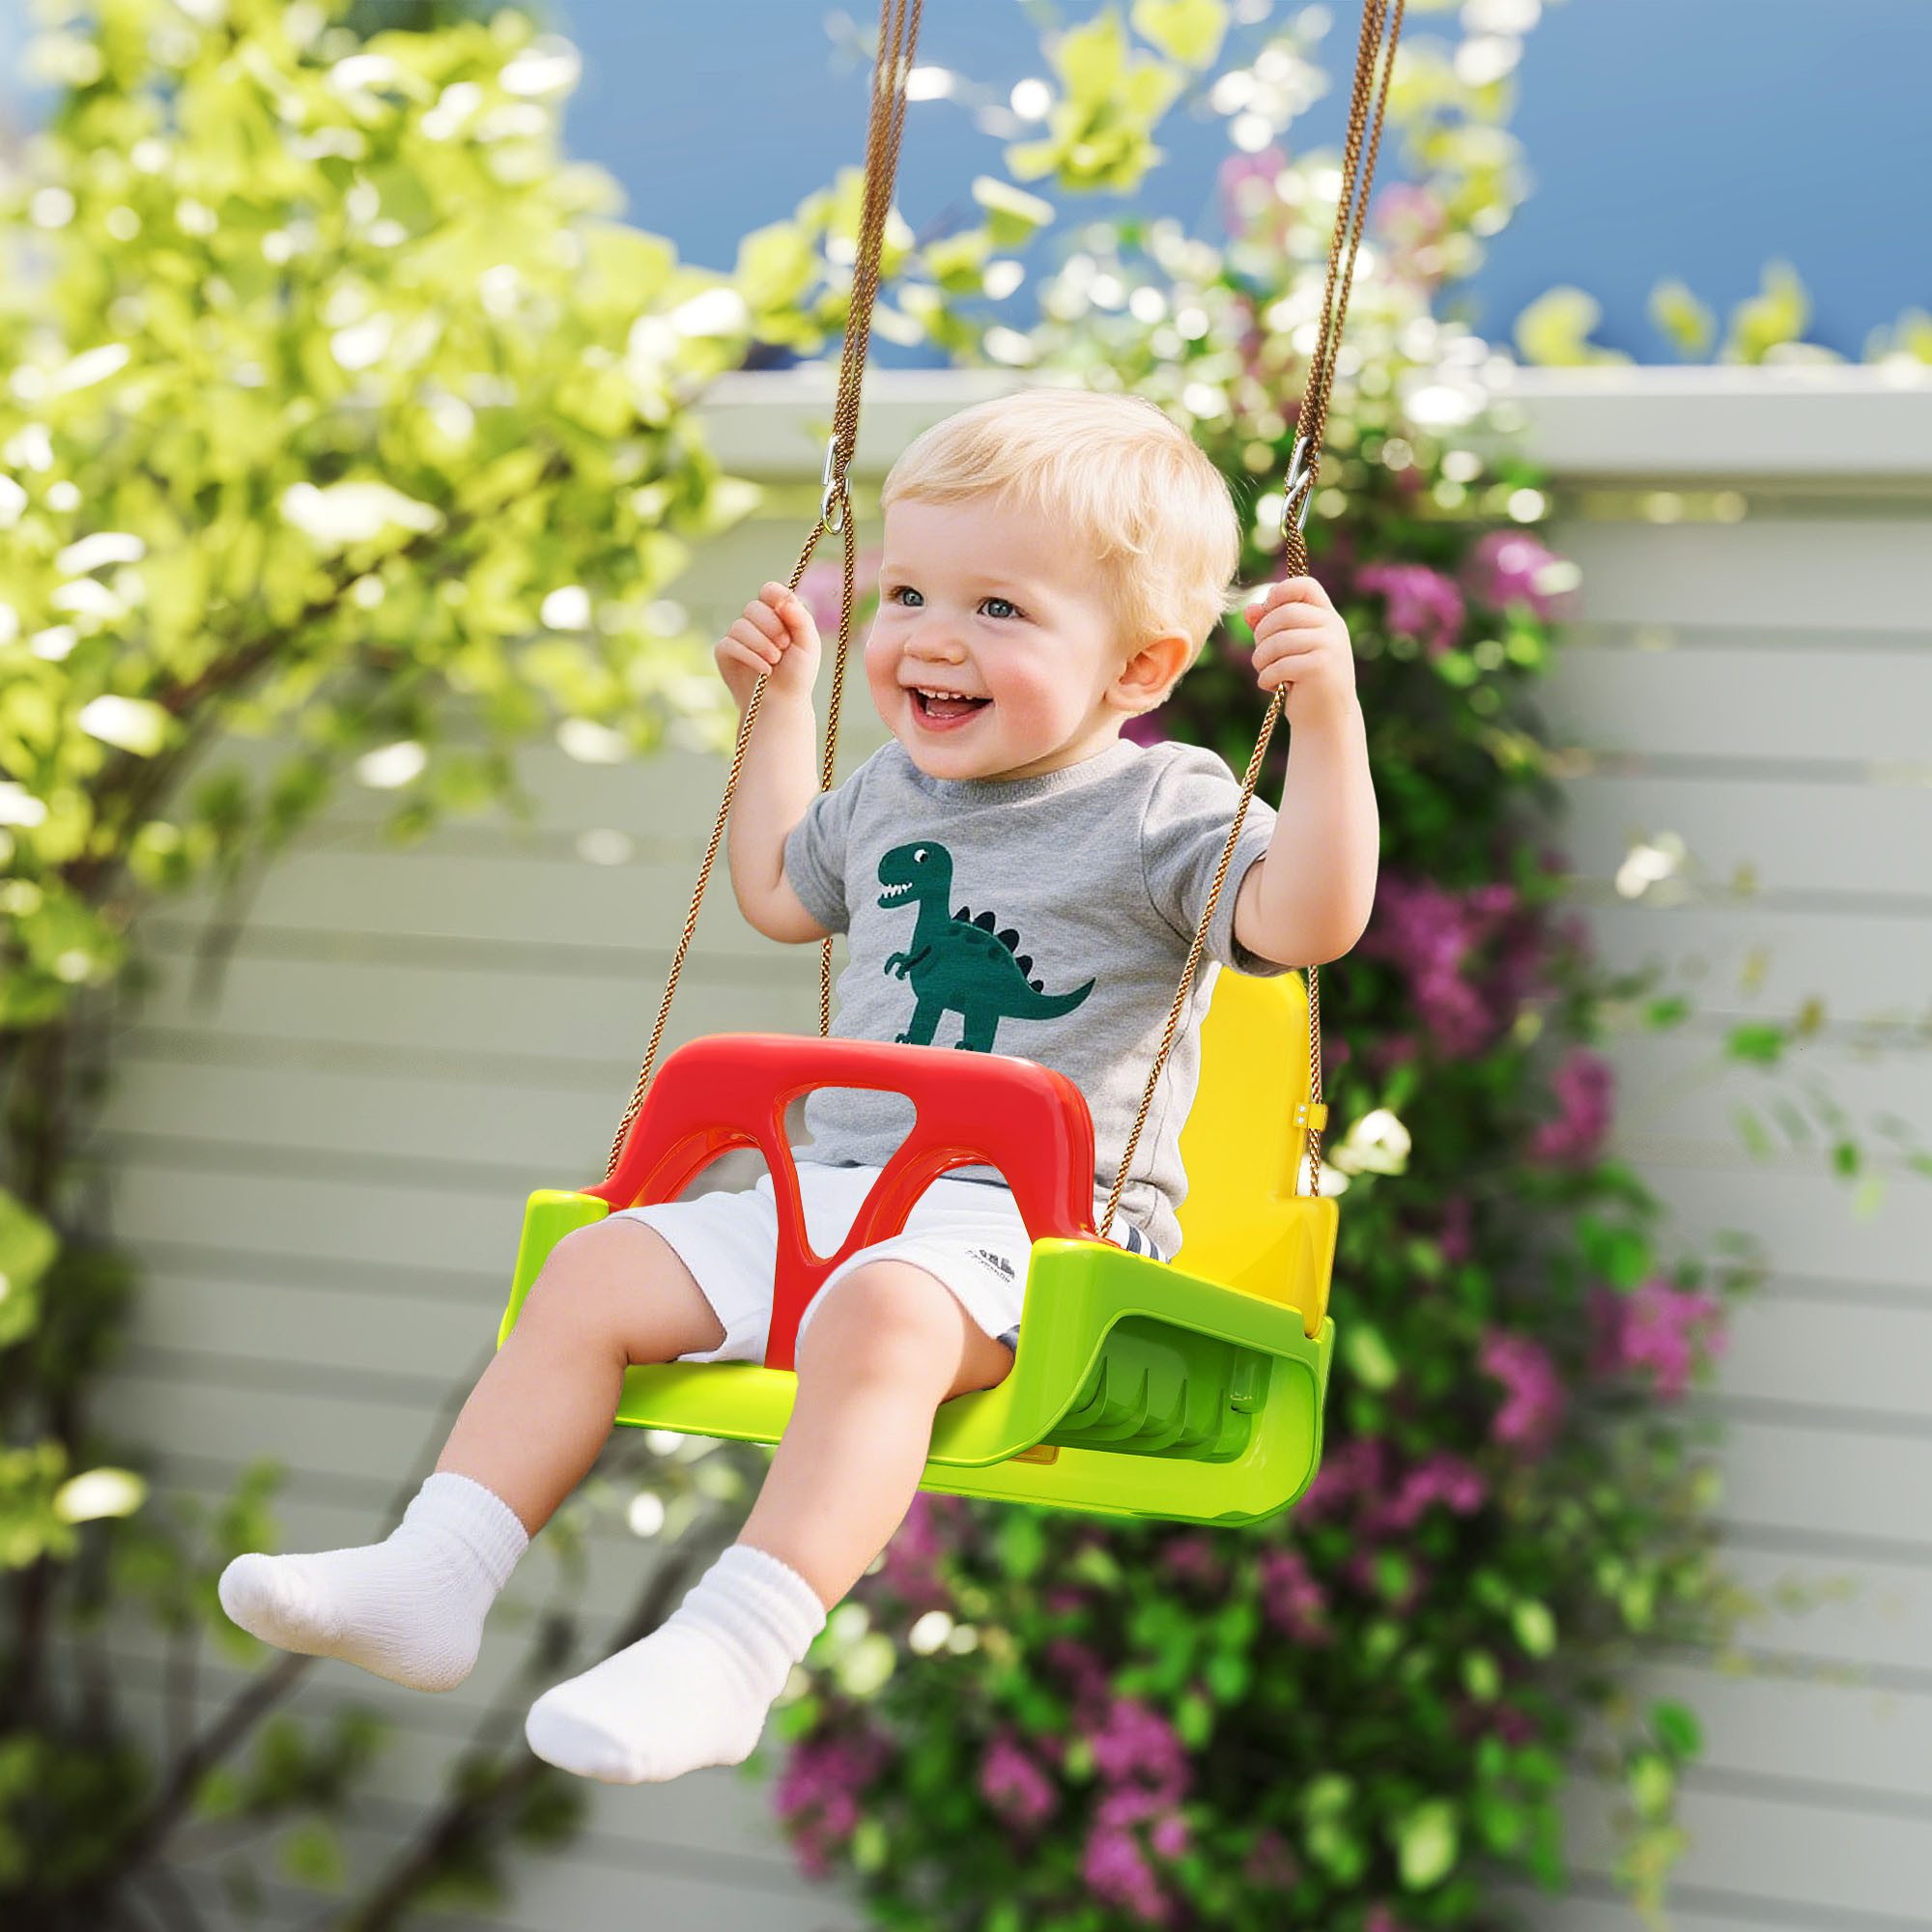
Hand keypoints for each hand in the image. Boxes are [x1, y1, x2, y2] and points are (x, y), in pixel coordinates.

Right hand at [714, 581, 822, 712]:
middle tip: (784, 646)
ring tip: (775, 662)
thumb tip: (784, 599)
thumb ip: (801, 619)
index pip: (769, 590)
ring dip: (760, 644)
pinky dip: (749, 656)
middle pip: (753, 607)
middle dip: (771, 627)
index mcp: (777, 614)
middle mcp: (755, 622)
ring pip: (740, 626)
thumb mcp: (808, 645)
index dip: (775, 596)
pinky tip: (765, 670)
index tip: (785, 612)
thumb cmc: (798, 673)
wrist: (783, 702)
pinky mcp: (725, 652)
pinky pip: (730, 644)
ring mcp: (738, 636)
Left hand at [1242, 574, 1356, 724]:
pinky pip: (1280, 665)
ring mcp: (1330, 647)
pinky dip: (1266, 677)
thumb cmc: (1303, 681)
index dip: (1280, 592)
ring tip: (1264, 671)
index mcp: (1327, 617)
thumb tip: (1249, 609)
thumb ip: (1269, 626)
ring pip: (1278, 641)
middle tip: (1261, 655)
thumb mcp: (1286, 650)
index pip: (1305, 585)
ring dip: (1260, 659)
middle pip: (1284, 613)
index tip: (1266, 611)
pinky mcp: (1320, 668)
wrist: (1327, 720)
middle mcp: (1332, 628)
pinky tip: (1271, 686)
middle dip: (1262, 634)